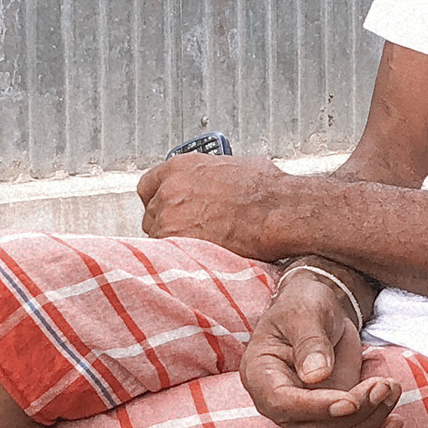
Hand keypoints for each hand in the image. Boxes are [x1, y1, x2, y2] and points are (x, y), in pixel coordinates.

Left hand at [138, 152, 293, 255]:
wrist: (279, 211)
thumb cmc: (266, 190)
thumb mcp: (233, 167)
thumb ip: (209, 178)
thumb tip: (213, 185)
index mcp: (179, 168)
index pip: (147, 187)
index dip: (159, 200)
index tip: (167, 208)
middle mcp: (169, 191)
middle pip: (151, 215)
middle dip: (168, 224)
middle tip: (190, 231)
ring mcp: (170, 220)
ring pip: (159, 239)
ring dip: (176, 244)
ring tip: (201, 247)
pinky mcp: (179, 245)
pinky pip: (171, 257)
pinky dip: (184, 260)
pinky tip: (203, 258)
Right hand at [242, 270, 402, 427]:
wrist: (320, 312)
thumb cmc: (306, 306)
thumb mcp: (306, 313)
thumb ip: (310, 342)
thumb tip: (315, 377)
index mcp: (261, 375)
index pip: (282, 404)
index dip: (316, 408)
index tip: (350, 401)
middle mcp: (279, 404)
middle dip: (354, 413)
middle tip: (384, 385)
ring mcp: (305, 416)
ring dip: (370, 420)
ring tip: (392, 388)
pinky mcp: (329, 420)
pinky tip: (395, 421)